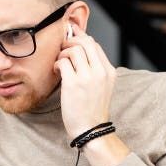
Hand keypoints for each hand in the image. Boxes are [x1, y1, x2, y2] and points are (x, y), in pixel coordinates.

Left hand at [53, 25, 116, 140]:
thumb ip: (94, 69)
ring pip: (74, 50)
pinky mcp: (73, 84)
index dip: (80, 37)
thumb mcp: (101, 86)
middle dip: (71, 40)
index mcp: (109, 71)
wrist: (90, 130)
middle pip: (86, 42)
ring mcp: (87, 77)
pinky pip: (63, 62)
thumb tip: (79, 51)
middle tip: (62, 48)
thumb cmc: (91, 110)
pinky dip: (57, 63)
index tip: (71, 35)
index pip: (95, 44)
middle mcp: (100, 71)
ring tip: (60, 63)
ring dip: (63, 53)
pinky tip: (56, 71)